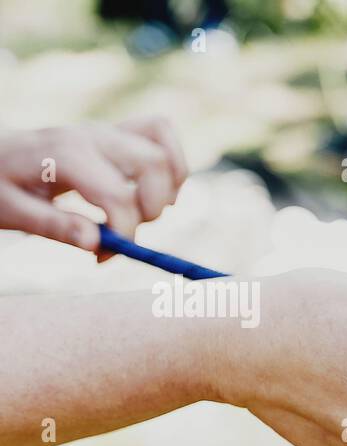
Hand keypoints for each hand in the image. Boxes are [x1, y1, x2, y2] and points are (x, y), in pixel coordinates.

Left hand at [0, 117, 187, 258]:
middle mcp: (93, 136)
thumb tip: (96, 245)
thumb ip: (56, 226)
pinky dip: (171, 162)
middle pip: (153, 164)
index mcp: (66, 154)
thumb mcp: (13, 210)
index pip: (119, 196)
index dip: (124, 234)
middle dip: (151, 208)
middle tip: (124, 230)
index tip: (103, 257)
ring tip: (140, 211)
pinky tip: (157, 188)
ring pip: (163, 150)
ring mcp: (107, 130)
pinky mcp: (117, 131)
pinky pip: (161, 132)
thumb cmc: (1, 185)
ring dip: (167, 189)